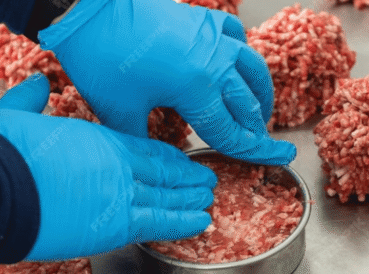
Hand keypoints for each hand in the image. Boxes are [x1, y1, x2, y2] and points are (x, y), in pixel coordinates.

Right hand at [0, 74, 216, 260]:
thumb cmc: (2, 154)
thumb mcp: (15, 115)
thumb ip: (30, 100)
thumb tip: (34, 83)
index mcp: (99, 139)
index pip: (145, 148)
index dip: (167, 156)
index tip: (182, 161)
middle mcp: (117, 165)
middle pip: (162, 171)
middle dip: (187, 177)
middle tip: (206, 180)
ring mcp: (121, 195)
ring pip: (167, 198)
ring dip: (191, 199)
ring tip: (208, 200)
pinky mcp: (115, 226)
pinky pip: (159, 224)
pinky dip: (183, 223)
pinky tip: (201, 222)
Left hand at [39, 0, 296, 165]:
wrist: (89, 9)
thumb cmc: (101, 58)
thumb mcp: (120, 112)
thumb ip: (144, 142)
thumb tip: (158, 162)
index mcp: (197, 90)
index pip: (233, 131)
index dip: (255, 151)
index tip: (280, 158)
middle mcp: (214, 63)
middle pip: (247, 104)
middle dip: (258, 129)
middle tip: (267, 144)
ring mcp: (212, 37)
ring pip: (252, 70)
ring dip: (259, 94)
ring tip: (260, 112)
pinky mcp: (202, 19)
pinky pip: (236, 38)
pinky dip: (242, 56)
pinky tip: (238, 65)